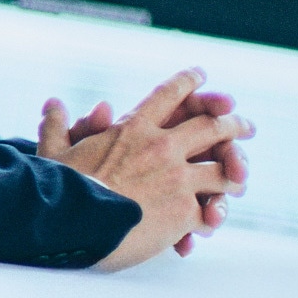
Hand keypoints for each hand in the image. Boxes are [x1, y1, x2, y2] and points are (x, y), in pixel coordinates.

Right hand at [37, 69, 252, 268]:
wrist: (73, 222)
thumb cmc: (60, 188)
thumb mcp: (54, 152)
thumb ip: (56, 125)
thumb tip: (52, 103)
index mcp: (133, 129)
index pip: (168, 95)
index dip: (187, 82)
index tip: (201, 74)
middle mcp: (162, 148)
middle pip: (210, 127)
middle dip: (233, 124)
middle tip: (245, 125)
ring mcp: (178, 180)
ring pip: (222, 170)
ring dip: (233, 173)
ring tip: (240, 178)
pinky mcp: (184, 212)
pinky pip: (210, 211)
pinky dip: (212, 216)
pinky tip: (213, 219)